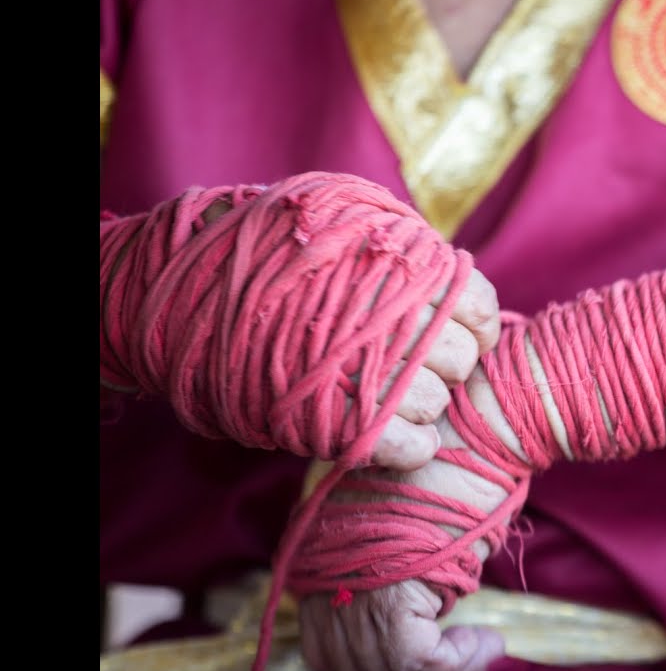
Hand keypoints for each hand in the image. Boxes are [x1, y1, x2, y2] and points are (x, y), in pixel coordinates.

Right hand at [200, 198, 501, 471]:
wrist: (187, 300)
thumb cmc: (271, 258)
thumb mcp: (340, 223)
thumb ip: (398, 249)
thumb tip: (455, 278)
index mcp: (394, 262)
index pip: (474, 300)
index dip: (474, 322)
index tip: (463, 331)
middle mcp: (385, 312)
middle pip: (461, 357)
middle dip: (446, 365)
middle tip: (414, 364)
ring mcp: (362, 368)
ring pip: (435, 402)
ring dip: (423, 406)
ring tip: (393, 395)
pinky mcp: (338, 422)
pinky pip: (410, 446)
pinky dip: (411, 447)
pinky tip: (399, 436)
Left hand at [298, 405, 514, 670]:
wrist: (474, 424)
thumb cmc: (453, 457)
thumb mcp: (402, 511)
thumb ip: (388, 560)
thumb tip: (413, 615)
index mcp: (316, 548)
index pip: (323, 639)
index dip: (373, 659)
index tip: (429, 647)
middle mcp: (322, 568)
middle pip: (341, 661)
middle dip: (396, 670)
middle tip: (451, 658)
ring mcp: (350, 580)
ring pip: (377, 667)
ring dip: (435, 668)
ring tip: (475, 647)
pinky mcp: (391, 591)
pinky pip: (414, 661)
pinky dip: (455, 663)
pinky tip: (483, 643)